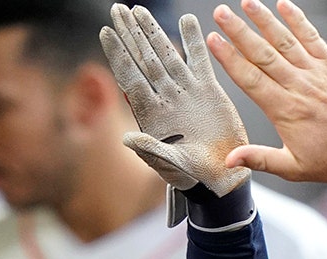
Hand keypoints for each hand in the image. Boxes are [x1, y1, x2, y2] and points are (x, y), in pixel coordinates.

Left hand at [101, 4, 250, 196]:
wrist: (219, 174)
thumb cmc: (190, 173)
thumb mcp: (168, 163)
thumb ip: (149, 150)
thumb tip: (126, 139)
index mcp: (150, 112)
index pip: (129, 76)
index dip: (118, 53)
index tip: (106, 31)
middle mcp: (164, 96)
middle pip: (143, 58)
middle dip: (129, 33)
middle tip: (117, 9)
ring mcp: (185, 91)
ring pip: (166, 54)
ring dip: (152, 31)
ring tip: (139, 10)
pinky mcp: (208, 89)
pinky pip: (198, 60)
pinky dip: (193, 40)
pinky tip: (187, 20)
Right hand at [206, 0, 326, 183]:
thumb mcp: (293, 168)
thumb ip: (259, 159)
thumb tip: (229, 160)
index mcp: (285, 109)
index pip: (250, 78)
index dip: (229, 57)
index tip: (213, 41)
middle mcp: (299, 86)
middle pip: (263, 53)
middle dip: (239, 31)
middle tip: (221, 14)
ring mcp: (316, 73)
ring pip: (285, 41)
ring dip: (265, 20)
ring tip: (247, 3)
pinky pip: (312, 38)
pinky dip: (298, 20)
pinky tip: (285, 6)